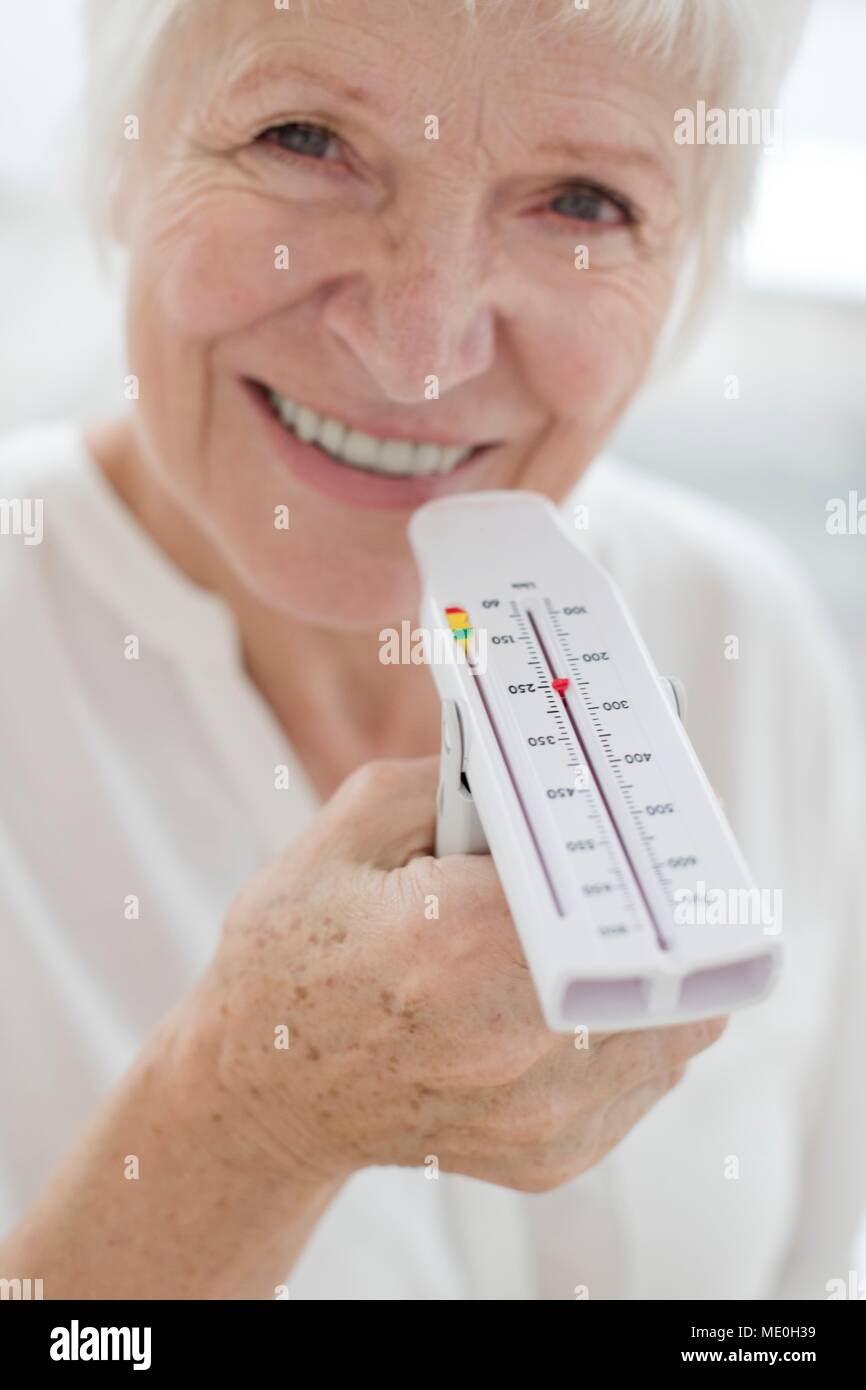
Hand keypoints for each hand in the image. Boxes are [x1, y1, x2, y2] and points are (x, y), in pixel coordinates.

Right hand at [192, 757, 726, 1192]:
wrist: (265, 1094)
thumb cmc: (291, 959)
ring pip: (677, 1020)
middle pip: (660, 946)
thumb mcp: (341, 837)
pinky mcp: (555, 1155)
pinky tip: (579, 999)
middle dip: (649, 900)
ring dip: (652, 968)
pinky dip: (632, 1028)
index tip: (631, 815)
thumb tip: (533, 754)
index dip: (629, 838)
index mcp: (460, 939)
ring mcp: (542, 1109)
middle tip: (626, 870)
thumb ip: (443, 776)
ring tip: (598, 937)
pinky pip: (649, 1075)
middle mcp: (515, 1036)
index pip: (608, 872)